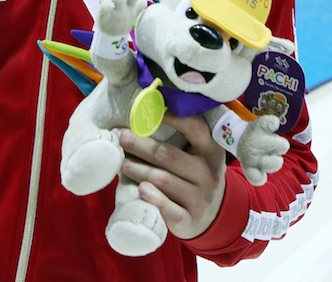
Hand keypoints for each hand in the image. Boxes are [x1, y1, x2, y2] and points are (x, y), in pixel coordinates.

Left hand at [118, 114, 226, 240]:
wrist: (211, 214)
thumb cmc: (194, 175)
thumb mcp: (198, 154)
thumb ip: (180, 137)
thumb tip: (140, 116)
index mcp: (211, 150)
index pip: (195, 128)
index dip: (171, 118)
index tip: (145, 111)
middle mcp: (208, 173)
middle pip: (169, 155)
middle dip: (140, 145)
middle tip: (120, 137)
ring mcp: (201, 198)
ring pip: (164, 180)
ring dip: (138, 169)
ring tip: (121, 162)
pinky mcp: (190, 220)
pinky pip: (170, 209)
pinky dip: (154, 198)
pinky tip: (140, 189)